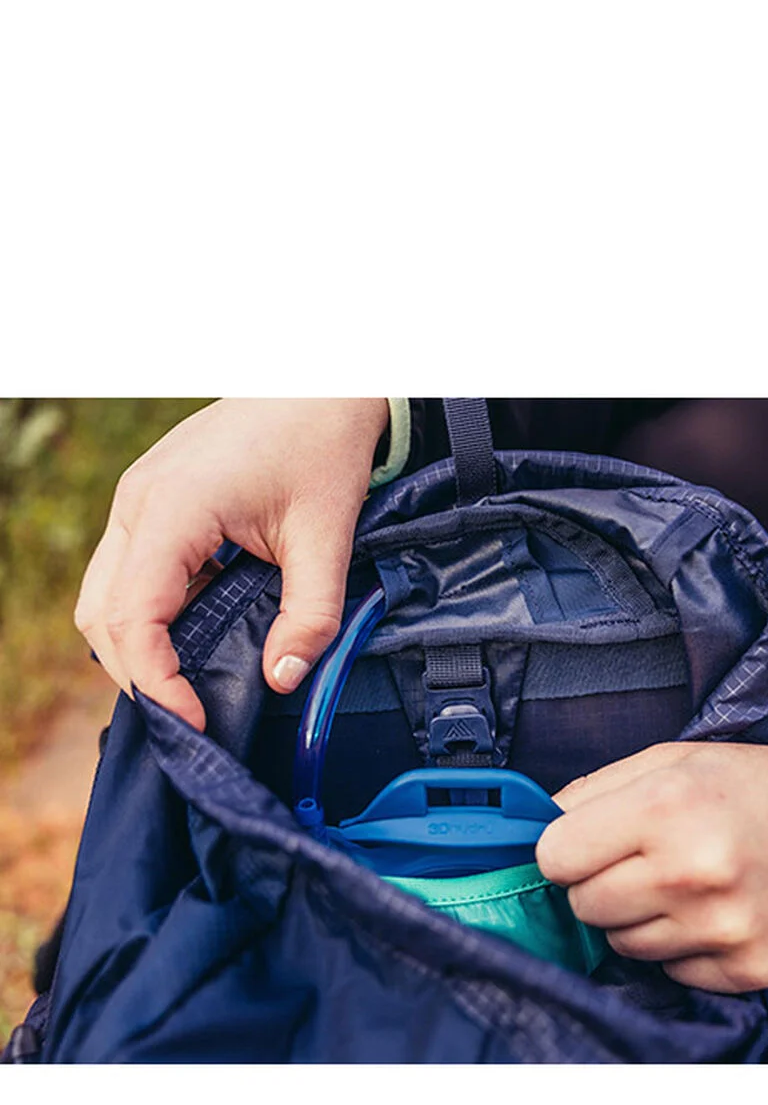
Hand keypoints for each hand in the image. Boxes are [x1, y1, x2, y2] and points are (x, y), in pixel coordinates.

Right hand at [74, 398, 388, 730]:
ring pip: (104, 596)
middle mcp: (138, 503)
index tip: (193, 721)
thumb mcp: (329, 537)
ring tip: (188, 688)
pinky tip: (196, 641)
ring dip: (138, 648)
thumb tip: (284, 679)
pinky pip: (127, 574)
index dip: (156, 681)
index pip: (134, 617)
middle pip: (101, 615)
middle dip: (138, 675)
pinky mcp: (150, 503)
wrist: (319, 383)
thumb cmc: (321, 446)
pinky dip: (150, 617)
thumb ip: (311, 615)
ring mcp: (137, 500)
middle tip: (189, 717)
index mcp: (173, 509)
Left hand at [535, 741, 767, 991]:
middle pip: (583, 906)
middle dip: (599, 884)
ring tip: (686, 882)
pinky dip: (682, 947)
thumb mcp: (675, 759)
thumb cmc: (761, 788)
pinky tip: (716, 911)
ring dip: (639, 918)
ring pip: (622, 946)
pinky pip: (670, 972)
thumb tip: (533, 832)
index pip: (555, 857)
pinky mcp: (747, 971)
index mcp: (668, 806)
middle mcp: (693, 871)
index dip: (566, 850)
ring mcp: (723, 928)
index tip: (589, 843)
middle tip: (644, 860)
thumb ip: (595, 792)